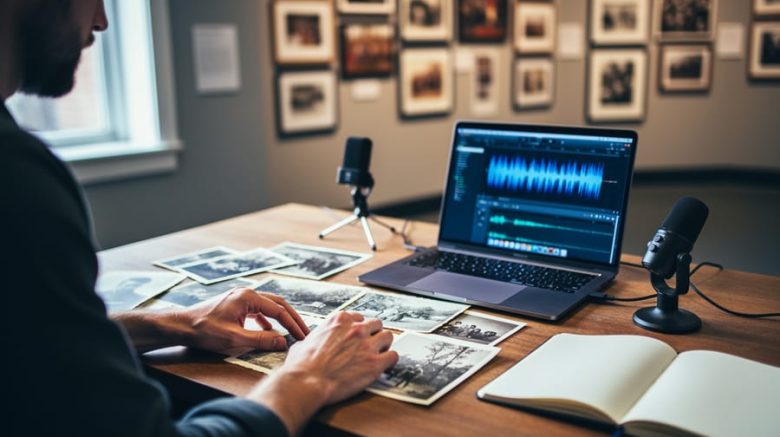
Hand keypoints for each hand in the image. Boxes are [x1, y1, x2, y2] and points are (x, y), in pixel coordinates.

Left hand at [178, 287, 309, 353]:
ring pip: (269, 306)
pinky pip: (258, 310)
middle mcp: (246, 293)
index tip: (303, 336)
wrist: (181, 326)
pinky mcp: (235, 304)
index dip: (293, 324)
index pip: (279, 310)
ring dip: (282, 318)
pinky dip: (268, 319)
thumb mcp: (234, 339)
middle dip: (292, 318)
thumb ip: (261, 340)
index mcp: (248, 297)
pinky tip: (269, 330)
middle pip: (278, 304)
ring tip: (292, 330)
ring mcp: (240, 297)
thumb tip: (283, 342)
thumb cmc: (204, 330)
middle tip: (304, 331)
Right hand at [247, 311, 397, 434]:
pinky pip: (393, 356)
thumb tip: (312, 342)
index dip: (358, 329)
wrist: (306, 382)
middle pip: (376, 324)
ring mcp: (367, 345)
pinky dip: (390, 361)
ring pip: (388, 337)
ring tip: (379, 355)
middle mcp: (356, 328)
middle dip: (374, 334)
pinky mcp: (375, 363)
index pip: (359, 317)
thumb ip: (315, 338)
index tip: (357, 337)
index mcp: (339, 320)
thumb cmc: (301, 365)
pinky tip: (384, 367)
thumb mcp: (304, 342)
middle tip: (370, 346)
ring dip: (384, 346)